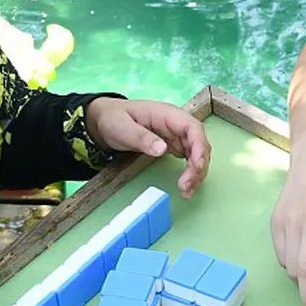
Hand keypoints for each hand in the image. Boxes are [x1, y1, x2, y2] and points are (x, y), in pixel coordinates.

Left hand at [86, 97, 211, 199]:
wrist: (105, 120)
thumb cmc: (113, 119)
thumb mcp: (122, 128)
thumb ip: (142, 138)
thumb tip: (163, 149)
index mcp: (166, 114)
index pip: (192, 128)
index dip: (199, 147)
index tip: (197, 166)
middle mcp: (175, 124)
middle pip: (199, 143)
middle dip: (198, 166)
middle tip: (186, 186)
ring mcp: (175, 135)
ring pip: (196, 154)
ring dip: (196, 173)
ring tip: (187, 191)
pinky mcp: (173, 146)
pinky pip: (189, 159)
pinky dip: (190, 173)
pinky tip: (185, 185)